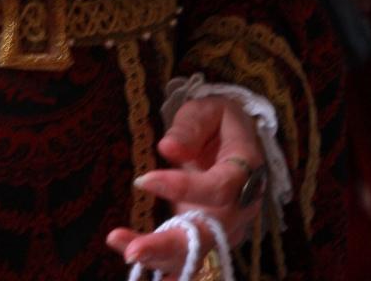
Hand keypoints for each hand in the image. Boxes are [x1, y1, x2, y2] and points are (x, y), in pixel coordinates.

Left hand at [107, 96, 264, 276]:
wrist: (236, 142)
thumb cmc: (219, 123)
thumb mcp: (209, 111)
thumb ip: (192, 127)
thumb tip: (167, 149)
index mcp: (244, 173)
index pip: (218, 190)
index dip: (183, 188)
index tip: (144, 180)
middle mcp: (238, 209)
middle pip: (207, 236)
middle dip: (169, 246)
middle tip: (134, 251)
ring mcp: (223, 228)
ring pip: (194, 253)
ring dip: (159, 258)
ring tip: (126, 250)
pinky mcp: (206, 236)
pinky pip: (184, 254)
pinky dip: (158, 260)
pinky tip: (128, 252)